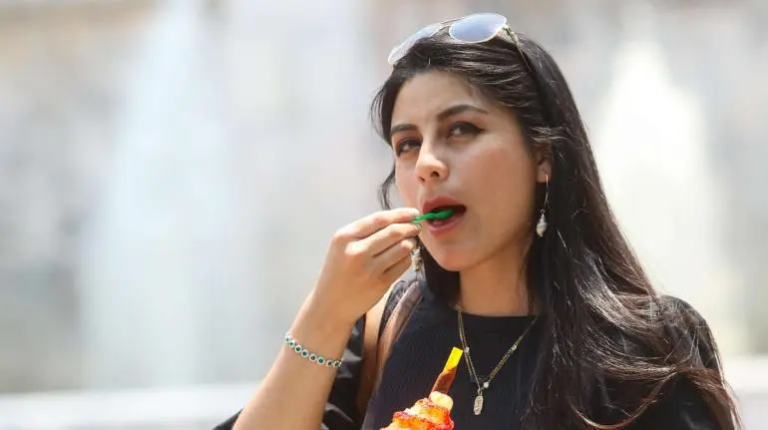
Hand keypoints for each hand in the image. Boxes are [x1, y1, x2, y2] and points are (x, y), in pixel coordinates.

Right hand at [308, 208, 420, 327]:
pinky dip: (407, 259)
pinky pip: (403, 264)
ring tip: (409, 244)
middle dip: (410, 227)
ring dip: (411, 243)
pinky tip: (402, 259)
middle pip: (394, 232)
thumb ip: (365, 232)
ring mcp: (369, 268)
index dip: (400, 214)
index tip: (414, 213)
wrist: (330, 304)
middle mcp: (357, 251)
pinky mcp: (381, 283)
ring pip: (403, 248)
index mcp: (345, 237)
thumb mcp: (342, 246)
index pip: (379, 219)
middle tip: (417, 227)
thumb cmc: (338, 271)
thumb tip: (399, 220)